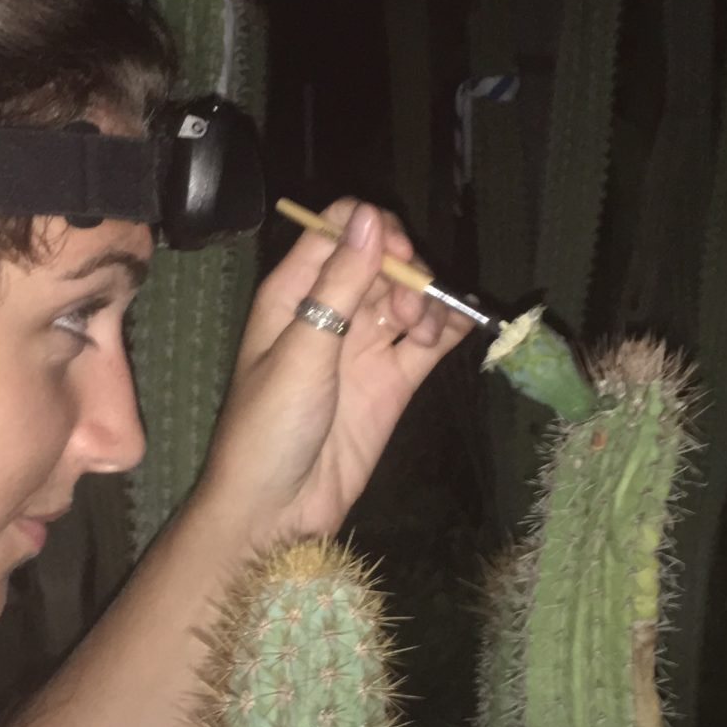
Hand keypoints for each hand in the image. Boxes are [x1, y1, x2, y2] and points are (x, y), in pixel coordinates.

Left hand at [194, 199, 475, 555]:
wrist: (277, 511)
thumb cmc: (268, 428)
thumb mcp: (302, 349)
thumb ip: (339, 283)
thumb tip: (369, 214)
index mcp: (293, 293)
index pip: (338, 230)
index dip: (373, 232)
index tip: (396, 256)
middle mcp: (330, 311)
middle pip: (381, 260)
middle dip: (404, 271)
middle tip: (407, 305)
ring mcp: (363, 347)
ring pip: (407, 297)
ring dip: (425, 302)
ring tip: (419, 333)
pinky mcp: (392, 382)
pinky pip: (428, 341)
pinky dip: (447, 328)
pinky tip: (458, 328)